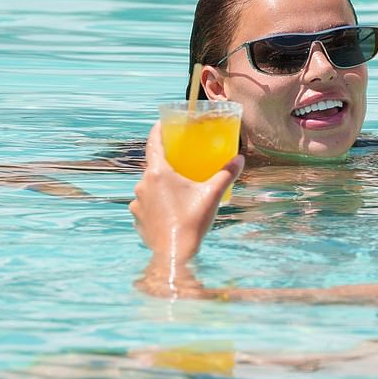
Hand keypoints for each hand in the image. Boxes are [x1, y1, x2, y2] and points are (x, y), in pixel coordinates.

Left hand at [129, 121, 243, 263]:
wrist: (174, 254)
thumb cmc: (192, 221)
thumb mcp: (213, 194)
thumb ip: (227, 174)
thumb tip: (240, 159)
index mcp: (158, 173)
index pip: (153, 144)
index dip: (157, 131)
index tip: (161, 123)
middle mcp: (142, 185)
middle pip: (153, 166)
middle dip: (166, 164)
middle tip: (180, 163)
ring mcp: (137, 203)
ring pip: (149, 187)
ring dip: (161, 186)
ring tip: (177, 191)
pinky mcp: (137, 218)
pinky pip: (146, 204)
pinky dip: (156, 203)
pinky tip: (170, 210)